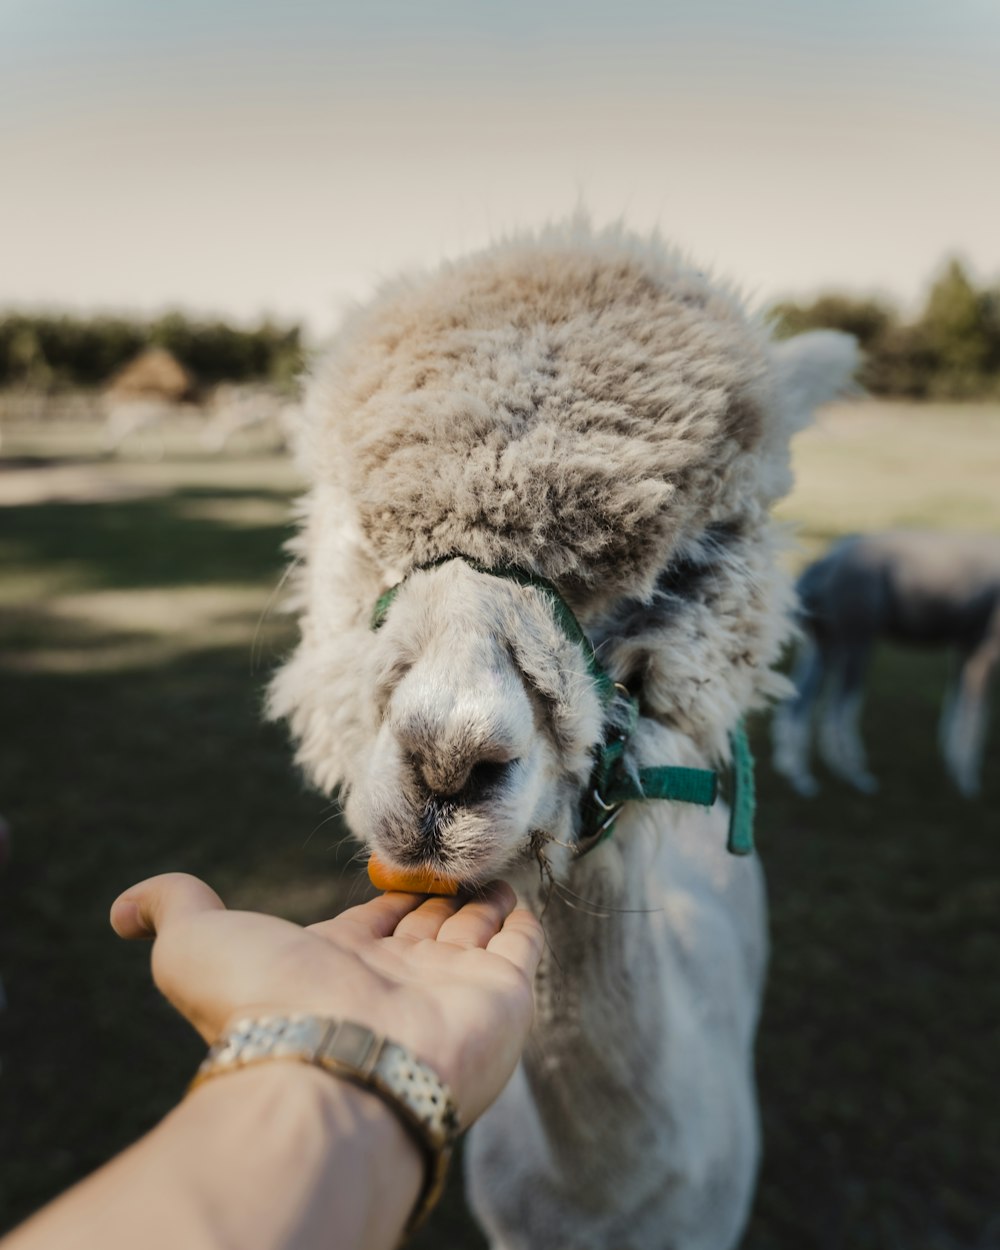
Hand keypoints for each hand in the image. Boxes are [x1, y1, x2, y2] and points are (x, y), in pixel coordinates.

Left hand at [110, 874, 542, 1123]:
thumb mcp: (194, 943)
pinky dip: (523, 919)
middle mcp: (398, 977)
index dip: (389, 893)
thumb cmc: (262, 1006)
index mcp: (340, 963)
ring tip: (494, 859)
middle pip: (428, 923)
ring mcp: (452, 987)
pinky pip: (521, 945)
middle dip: (440, 892)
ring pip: (475, 928)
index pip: (375, 920)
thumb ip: (170, 906)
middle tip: (458, 854)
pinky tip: (520, 892)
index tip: (403, 864)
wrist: (331, 1068)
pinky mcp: (503, 995)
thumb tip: (121, 909)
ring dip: (484, 897)